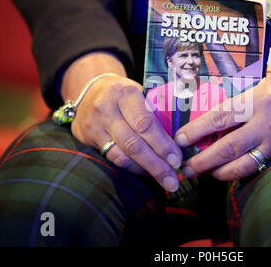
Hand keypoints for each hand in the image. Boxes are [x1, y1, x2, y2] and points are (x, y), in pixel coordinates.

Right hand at [62, 53, 182, 191]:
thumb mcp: (140, 92)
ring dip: (146, 171)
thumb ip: (158, 110)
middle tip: (173, 180)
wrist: (89, 89)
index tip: (177, 159)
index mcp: (125, 93)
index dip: (162, 144)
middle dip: (156, 165)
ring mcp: (95, 125)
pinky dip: (133, 168)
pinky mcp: (87, 138)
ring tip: (165, 180)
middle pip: (134, 144)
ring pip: (122, 156)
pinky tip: (147, 173)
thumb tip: (184, 137)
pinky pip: (113, 159)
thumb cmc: (125, 94)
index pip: (145, 123)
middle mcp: (106, 109)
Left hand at [174, 66, 270, 180]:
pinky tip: (228, 172)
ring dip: (219, 173)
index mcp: (259, 98)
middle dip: (202, 161)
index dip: (198, 130)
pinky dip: (240, 172)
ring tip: (203, 173)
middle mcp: (266, 123)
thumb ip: (247, 82)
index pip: (221, 117)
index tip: (181, 139)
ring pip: (243, 165)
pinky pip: (259, 166)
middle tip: (184, 168)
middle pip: (227, 148)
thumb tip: (223, 87)